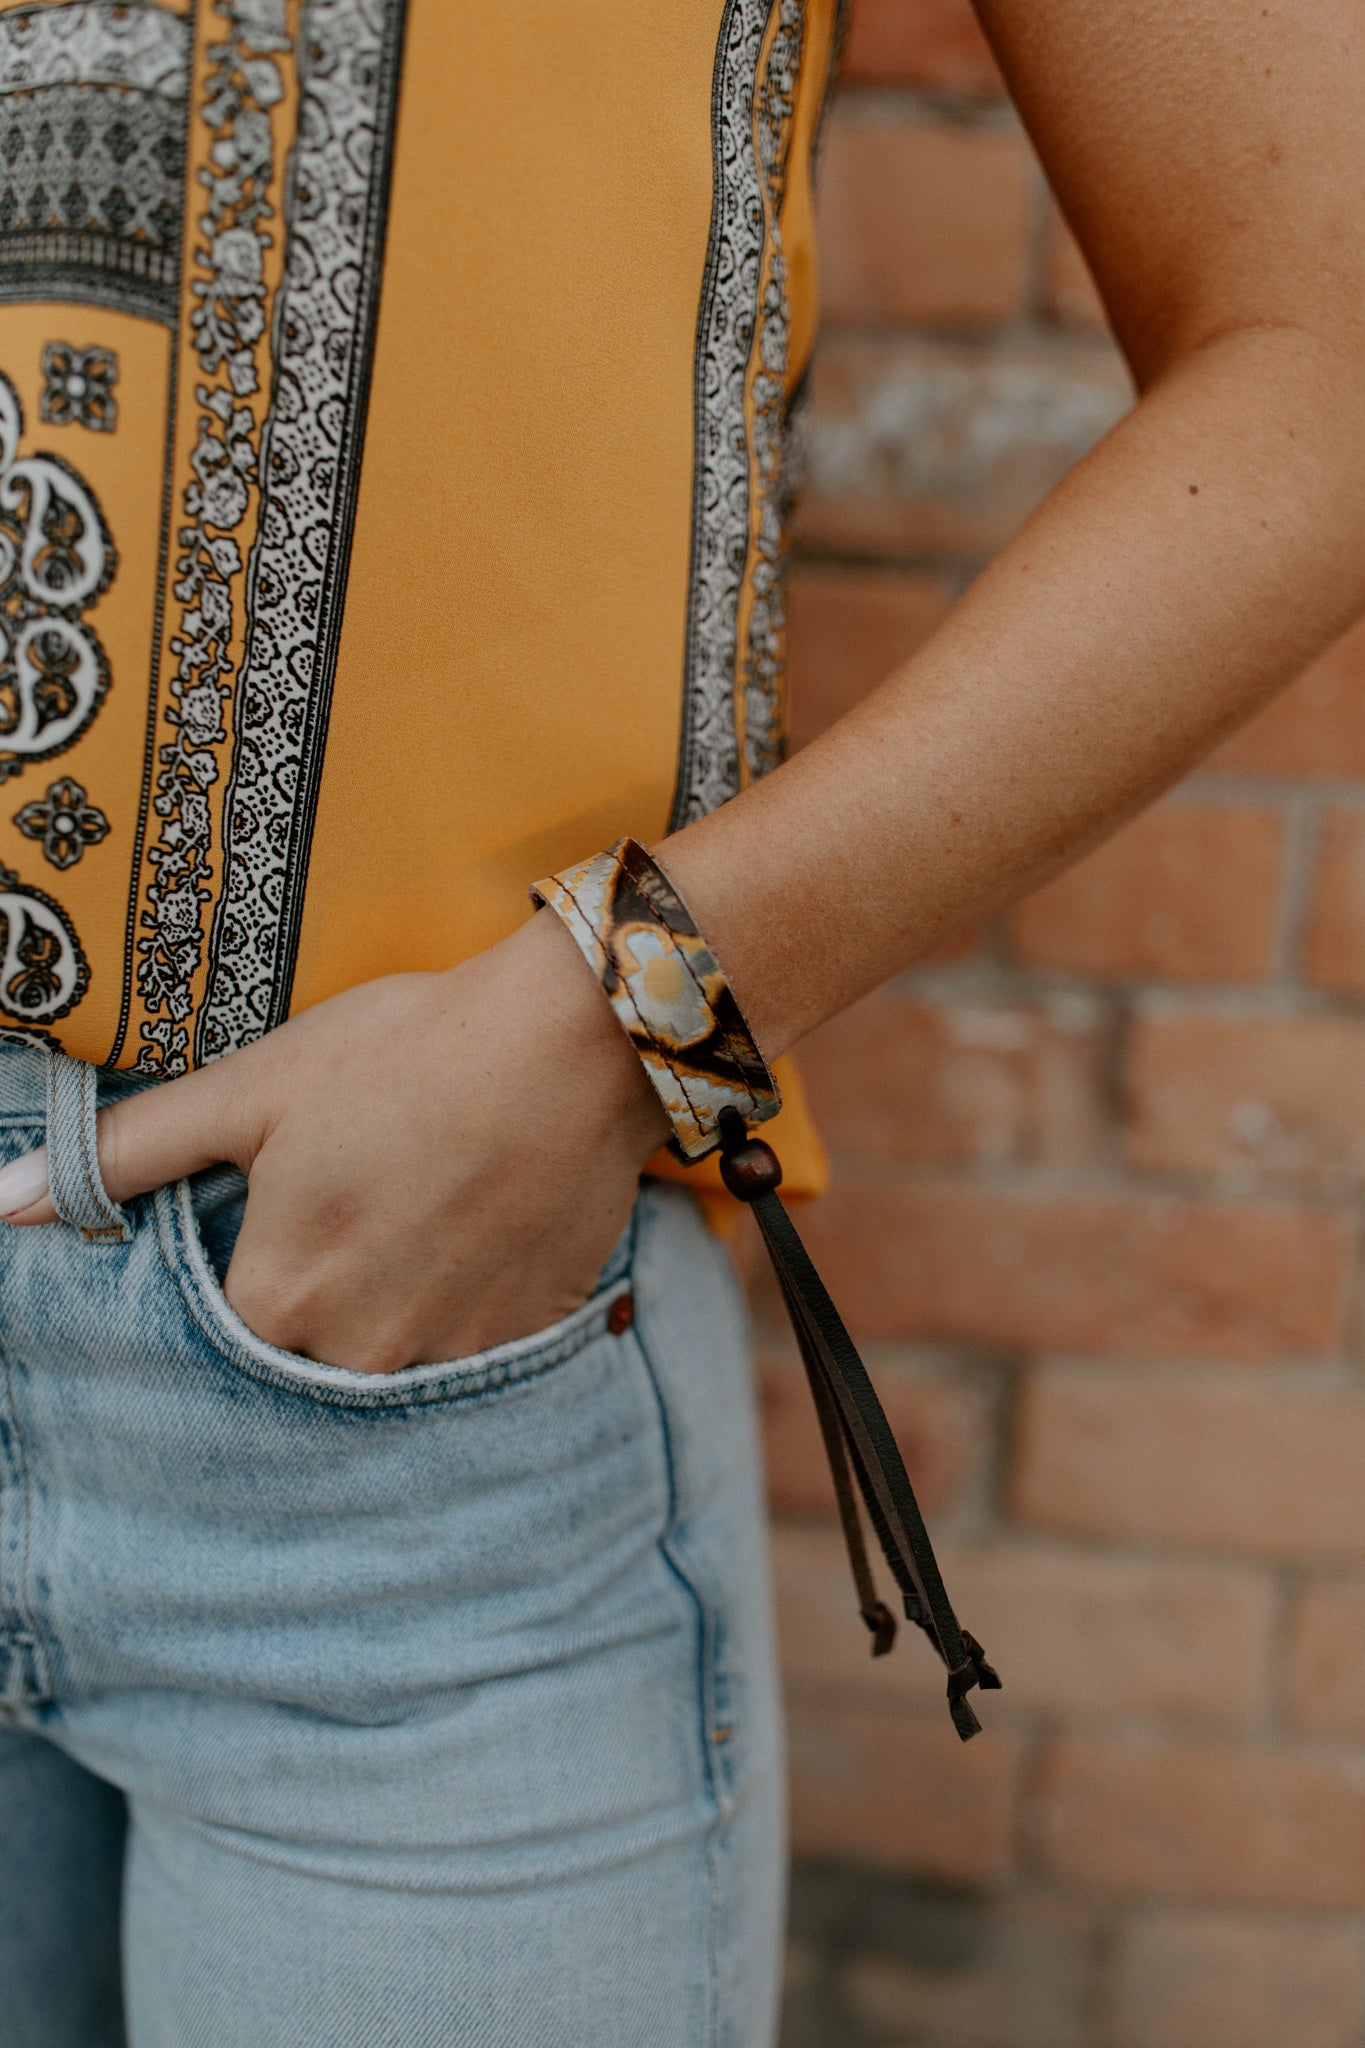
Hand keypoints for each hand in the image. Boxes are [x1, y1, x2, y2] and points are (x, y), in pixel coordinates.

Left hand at [0, 913, 669, 1372]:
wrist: (576, 1043)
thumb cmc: (405, 1053)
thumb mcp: (253, 1087)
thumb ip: (129, 1153)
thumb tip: (12, 1204)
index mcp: (277, 1296)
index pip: (223, 1325)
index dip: (246, 1261)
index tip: (279, 1213)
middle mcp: (360, 1351)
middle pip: (309, 1348)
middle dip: (321, 1286)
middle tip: (358, 1202)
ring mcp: (452, 1352)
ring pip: (394, 1351)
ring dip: (393, 1299)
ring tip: (419, 1210)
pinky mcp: (527, 1336)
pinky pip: (472, 1345)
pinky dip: (463, 1298)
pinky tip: (474, 1225)